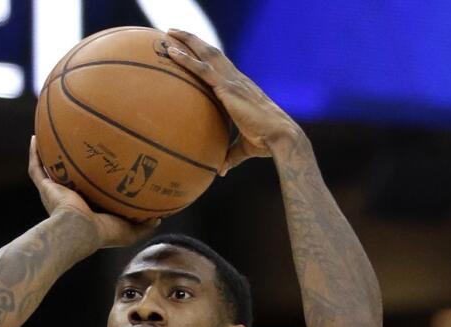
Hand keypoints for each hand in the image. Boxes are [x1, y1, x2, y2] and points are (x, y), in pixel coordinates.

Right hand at [28, 137, 159, 247]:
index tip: (101, 165)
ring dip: (48, 155)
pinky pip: (36, 167)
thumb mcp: (129, 231)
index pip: (90, 190)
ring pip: (49, 169)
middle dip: (70, 164)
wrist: (79, 230)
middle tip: (78, 146)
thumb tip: (158, 219)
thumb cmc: (103, 232)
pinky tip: (35, 136)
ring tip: (50, 135)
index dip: (93, 179)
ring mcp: (54, 191)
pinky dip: (34, 152)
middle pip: (68, 176)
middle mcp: (68, 197)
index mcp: (86, 207)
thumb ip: (143, 226)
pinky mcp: (45, 187)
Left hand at [165, 29, 303, 174]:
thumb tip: (220, 171)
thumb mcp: (242, 149)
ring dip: (188, 41)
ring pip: (207, 54)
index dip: (206, 56)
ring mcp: (232, 81)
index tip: (191, 49)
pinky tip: (171, 52)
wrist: (279, 138)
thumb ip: (229, 156)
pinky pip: (202, 69)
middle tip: (175, 32)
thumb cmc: (265, 143)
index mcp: (239, 89)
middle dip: (194, 40)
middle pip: (212, 53)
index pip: (220, 67)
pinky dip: (186, 59)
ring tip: (170, 32)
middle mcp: (236, 80)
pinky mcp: (228, 88)